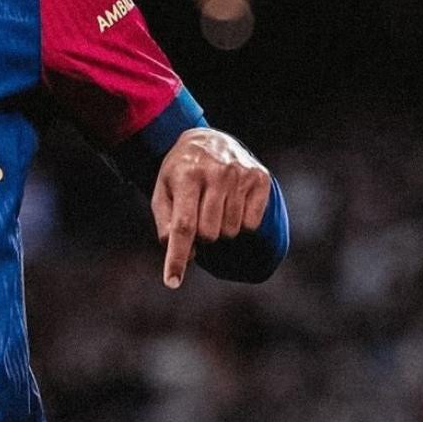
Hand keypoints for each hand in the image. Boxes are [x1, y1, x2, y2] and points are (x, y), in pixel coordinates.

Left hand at [152, 128, 271, 288]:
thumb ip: (166, 223)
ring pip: (231, 231)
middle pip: (209, 234)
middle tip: (198, 216)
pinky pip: (251, 224)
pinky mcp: (260, 178)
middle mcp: (216, 174)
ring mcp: (241, 175)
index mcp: (187, 177)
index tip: (172, 282)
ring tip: (214, 206)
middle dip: (201, 235)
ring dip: (220, 228)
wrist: (207, 139)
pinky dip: (240, 222)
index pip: (183, 226)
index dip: (177, 257)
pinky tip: (232, 203)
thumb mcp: (162, 192)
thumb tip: (182, 253)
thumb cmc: (180, 173)